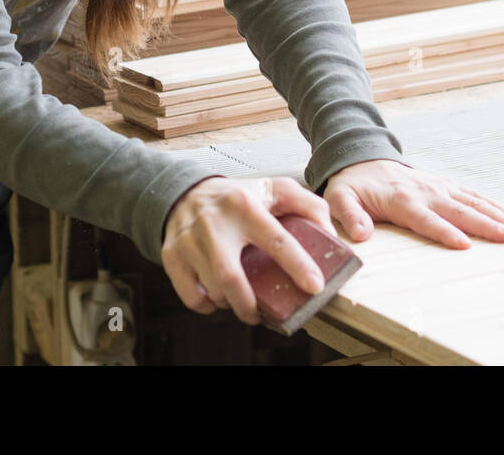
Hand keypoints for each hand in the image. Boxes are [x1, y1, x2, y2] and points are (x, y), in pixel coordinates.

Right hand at [161, 175, 333, 324]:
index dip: (297, 265)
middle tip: (263, 314)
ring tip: (242, 301)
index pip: (275, 239)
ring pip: (213, 289)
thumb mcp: (275, 189)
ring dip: (231, 304)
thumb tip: (331, 235)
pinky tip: (217, 299)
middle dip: (250, 305)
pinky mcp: (172, 254)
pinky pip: (191, 296)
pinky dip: (207, 306)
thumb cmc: (238, 197)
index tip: (315, 286)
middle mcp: (214, 222)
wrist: (185, 191)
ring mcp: (189, 239)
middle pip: (231, 277)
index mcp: (244, 205)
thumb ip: (308, 205)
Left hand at [323, 159, 503, 248]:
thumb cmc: (352, 185)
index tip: (465, 245)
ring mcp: (437, 186)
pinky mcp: (444, 185)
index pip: (427, 220)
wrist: (361, 158)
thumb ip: (350, 216)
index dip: (445, 232)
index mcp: (402, 200)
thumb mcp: (340, 199)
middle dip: (486, 224)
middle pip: (459, 210)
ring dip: (497, 214)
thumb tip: (361, 235)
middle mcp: (425, 192)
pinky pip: (472, 195)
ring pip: (472, 201)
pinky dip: (493, 204)